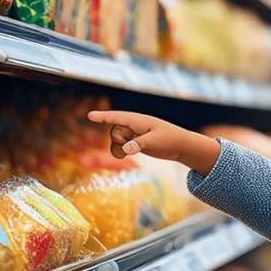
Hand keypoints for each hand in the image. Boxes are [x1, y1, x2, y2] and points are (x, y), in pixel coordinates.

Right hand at [88, 111, 220, 175]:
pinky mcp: (135, 142)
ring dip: (116, 147)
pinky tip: (124, 155)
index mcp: (139, 120)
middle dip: (116, 140)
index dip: (103, 117)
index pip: (118, 117)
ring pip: (115, 139)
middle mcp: (135, 125)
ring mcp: (134, 134)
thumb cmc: (170, 139)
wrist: (181, 146)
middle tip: (130, 147)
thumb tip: (126, 149)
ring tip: (126, 153)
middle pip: (114, 131)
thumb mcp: (155, 141)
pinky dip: (118, 151)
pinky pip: (119, 145)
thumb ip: (139, 144)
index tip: (90, 116)